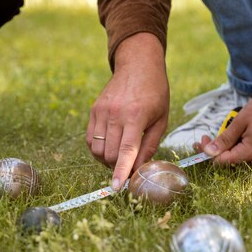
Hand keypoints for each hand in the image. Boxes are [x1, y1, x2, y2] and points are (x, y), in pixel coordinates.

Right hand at [86, 33, 168, 189]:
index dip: (121, 171)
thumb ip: (150, 145)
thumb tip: (139, 169)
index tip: (117, 187)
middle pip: (110, 153)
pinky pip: (89, 139)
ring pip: (97, 149)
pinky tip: (110, 146)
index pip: (127, 150)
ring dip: (107, 160)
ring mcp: (102, 111)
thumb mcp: (161, 119)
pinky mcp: (94, 110)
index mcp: (136, 116)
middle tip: (129, 168)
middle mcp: (116, 113)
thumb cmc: (155, 92)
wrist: (138, 64)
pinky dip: (98, 149)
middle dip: (118, 167)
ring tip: (120, 156)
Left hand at [199, 57, 251, 164]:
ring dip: (228, 144)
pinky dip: (239, 142)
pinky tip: (238, 130)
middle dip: (216, 148)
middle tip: (207, 135)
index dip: (208, 152)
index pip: (221, 161)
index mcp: (250, 153)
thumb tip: (209, 152)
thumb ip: (225, 138)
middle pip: (230, 160)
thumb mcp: (242, 120)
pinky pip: (249, 150)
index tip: (202, 138)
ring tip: (226, 128)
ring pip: (239, 154)